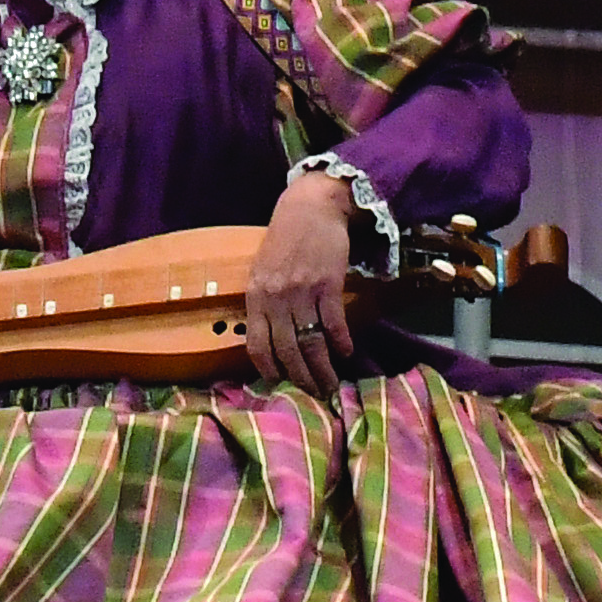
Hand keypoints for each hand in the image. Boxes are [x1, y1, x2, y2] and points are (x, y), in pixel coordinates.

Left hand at [246, 173, 360, 390]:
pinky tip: (346, 353)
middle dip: (301, 378)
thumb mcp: (262, 270)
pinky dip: (340, 341)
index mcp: (255, 297)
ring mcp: (302, 293)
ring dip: (323, 368)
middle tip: (313, 394)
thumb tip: (269, 336)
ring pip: (311, 342)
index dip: (268, 369)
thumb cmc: (285, 239)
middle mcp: (276, 299)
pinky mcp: (328, 285)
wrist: (311, 207)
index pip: (257, 345)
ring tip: (331, 384)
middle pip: (287, 351)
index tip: (279, 384)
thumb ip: (263, 301)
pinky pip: (333, 323)